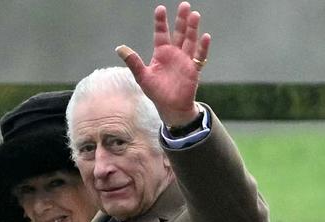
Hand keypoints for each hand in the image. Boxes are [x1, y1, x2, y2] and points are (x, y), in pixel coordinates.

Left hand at [116, 2, 210, 126]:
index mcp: (161, 53)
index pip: (161, 33)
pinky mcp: (193, 70)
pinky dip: (203, 47)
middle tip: (184, 5)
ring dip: (192, 29)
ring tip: (194, 15)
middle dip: (181, 20)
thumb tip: (118, 48)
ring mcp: (185, 60)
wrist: (170, 108)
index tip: (160, 9)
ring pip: (190, 41)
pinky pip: (199, 57)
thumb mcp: (142, 76)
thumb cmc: (156, 92)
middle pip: (178, 33)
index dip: (161, 22)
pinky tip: (205, 37)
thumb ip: (133, 62)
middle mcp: (174, 54)